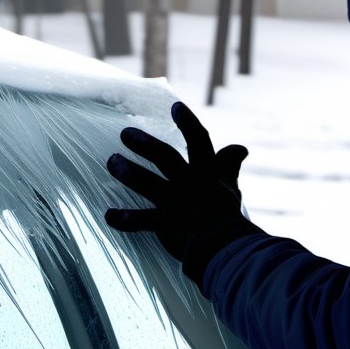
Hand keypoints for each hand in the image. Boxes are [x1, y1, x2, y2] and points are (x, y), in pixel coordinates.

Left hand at [105, 102, 252, 280]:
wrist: (223, 241)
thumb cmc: (231, 216)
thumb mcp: (232, 186)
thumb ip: (229, 167)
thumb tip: (241, 148)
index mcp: (208, 172)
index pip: (198, 140)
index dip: (187, 122)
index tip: (175, 107)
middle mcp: (188, 182)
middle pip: (164, 156)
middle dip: (145, 143)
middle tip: (125, 133)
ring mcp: (174, 201)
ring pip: (146, 181)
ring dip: (127, 171)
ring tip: (112, 161)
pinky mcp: (164, 222)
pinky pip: (139, 219)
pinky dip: (123, 218)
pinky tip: (108, 215)